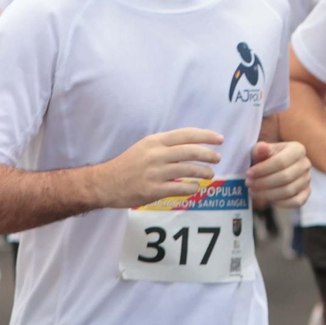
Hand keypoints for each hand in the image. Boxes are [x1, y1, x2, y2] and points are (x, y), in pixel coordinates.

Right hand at [94, 127, 222, 208]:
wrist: (105, 183)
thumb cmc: (128, 164)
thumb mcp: (145, 147)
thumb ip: (166, 145)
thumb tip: (193, 145)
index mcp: (154, 141)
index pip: (186, 134)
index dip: (206, 136)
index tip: (220, 139)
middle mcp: (156, 155)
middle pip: (191, 151)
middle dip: (209, 154)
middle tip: (218, 158)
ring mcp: (155, 173)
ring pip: (189, 170)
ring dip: (204, 172)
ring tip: (209, 174)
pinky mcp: (154, 190)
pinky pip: (181, 188)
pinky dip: (192, 187)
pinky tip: (194, 187)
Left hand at [248, 140, 310, 207]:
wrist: (271, 168)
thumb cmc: (264, 158)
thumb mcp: (259, 151)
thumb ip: (259, 149)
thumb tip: (262, 148)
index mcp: (297, 149)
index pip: (281, 161)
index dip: (263, 169)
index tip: (249, 173)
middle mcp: (305, 164)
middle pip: (285, 177)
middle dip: (264, 182)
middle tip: (249, 183)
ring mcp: (307, 179)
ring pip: (289, 190)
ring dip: (268, 193)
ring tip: (253, 191)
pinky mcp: (306, 193)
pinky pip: (296, 202)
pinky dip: (280, 203)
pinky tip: (267, 199)